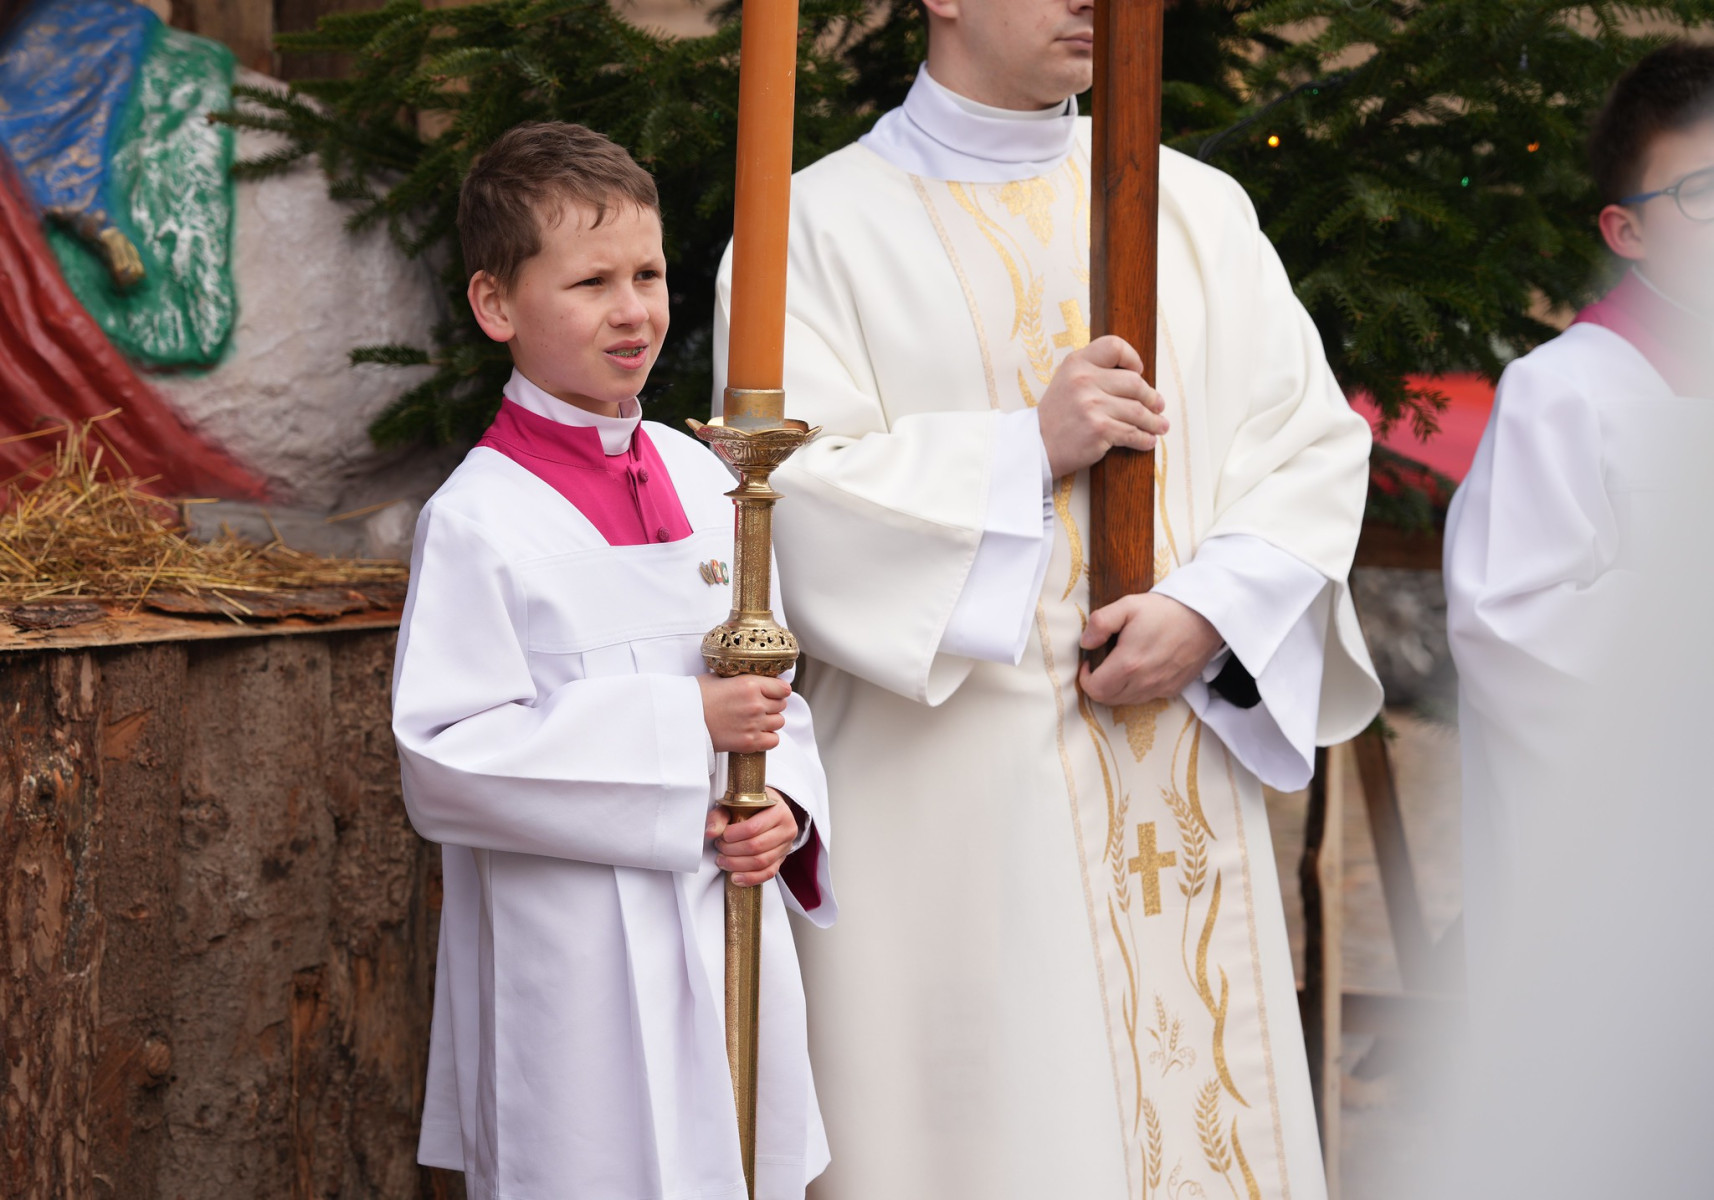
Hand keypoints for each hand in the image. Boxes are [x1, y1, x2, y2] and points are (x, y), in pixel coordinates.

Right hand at [698, 674, 789, 752]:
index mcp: (750, 684)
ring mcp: (754, 724)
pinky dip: (768, 738)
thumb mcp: (718, 678)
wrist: (683, 720)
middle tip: (759, 707)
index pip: (783, 688)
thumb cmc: (695, 698)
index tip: (774, 693)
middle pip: (781, 705)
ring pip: (779, 722)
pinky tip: (756, 733)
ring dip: (770, 721)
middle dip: (772, 705)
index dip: (779, 690)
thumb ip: (740, 680)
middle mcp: (755, 704)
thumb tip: (752, 681)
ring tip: (755, 720)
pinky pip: (774, 740)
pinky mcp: (749, 742)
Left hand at [705, 789, 799, 886]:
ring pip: (761, 862)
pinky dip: (750, 878)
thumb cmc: (753, 806)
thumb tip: (711, 832)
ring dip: (737, 865)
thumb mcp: (736, 803)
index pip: (754, 827)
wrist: (769, 811)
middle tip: (719, 847)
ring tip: (723, 861)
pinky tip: (735, 878)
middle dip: (732, 850)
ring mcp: (786, 846)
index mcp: (779, 811)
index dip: (734, 835)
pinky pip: (768, 873)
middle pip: (757, 846)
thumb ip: (721, 816)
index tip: (722, 836)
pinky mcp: (781, 860)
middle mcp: (787, 829)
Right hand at [1037, 335, 1168, 477]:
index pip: (1114, 346)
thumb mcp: (1067, 380)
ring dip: (1153, 421)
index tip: (1138, 372)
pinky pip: (1132, 432)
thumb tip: (1135, 377)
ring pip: (1138, 410)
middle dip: (1152, 397)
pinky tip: (1148, 440)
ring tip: (1159, 426)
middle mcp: (1084, 380)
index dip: (1132, 358)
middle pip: (1134, 382)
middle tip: (1158, 406)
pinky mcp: (1099, 429)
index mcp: (1077, 363)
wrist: (1037, 445)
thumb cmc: (1058, 416)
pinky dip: (1144, 439)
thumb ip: (1095, 372)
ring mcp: (1092, 405)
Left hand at [1078, 593, 1223, 706]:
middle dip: (1099, 684)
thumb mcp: (1128, 605)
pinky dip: (1137, 688)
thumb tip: (1085, 644)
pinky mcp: (1174, 689)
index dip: (1085, 679)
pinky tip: (1141, 668)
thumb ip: (1100, 623)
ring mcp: (1161, 688)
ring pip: (1127, 701)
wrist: (1206, 617)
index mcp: (1129, 663)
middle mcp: (1144, 682)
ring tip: (1121, 665)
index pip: (1096, 690)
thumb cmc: (1166, 609)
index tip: (1089, 663)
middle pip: (1109, 699)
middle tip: (1101, 664)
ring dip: (1117, 688)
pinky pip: (1147, 697)